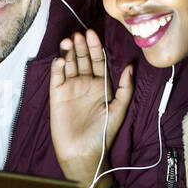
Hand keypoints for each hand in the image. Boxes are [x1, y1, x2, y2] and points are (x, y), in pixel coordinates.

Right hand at [49, 30, 133, 186]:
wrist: (84, 153)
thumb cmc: (103, 134)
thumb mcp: (119, 109)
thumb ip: (125, 88)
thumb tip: (131, 67)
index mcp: (101, 86)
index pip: (98, 60)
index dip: (95, 47)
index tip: (92, 34)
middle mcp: (85, 84)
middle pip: (82, 59)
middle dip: (80, 46)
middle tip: (78, 34)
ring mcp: (70, 89)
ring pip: (69, 64)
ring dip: (68, 52)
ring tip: (68, 41)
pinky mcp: (57, 96)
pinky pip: (57, 78)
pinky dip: (58, 68)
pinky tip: (61, 60)